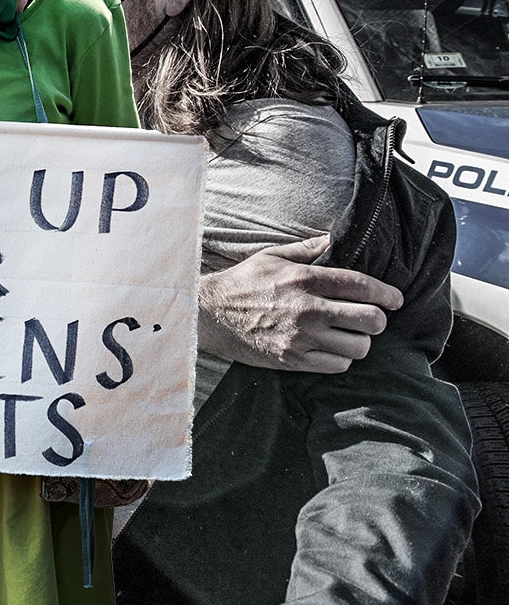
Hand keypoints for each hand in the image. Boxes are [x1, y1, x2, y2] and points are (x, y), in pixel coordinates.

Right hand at [198, 234, 402, 372]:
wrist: (209, 314)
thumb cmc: (243, 282)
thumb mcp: (273, 257)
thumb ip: (308, 249)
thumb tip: (334, 239)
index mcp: (304, 279)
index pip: (362, 286)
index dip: (387, 294)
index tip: (395, 299)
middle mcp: (307, 309)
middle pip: (370, 320)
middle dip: (377, 319)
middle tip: (369, 317)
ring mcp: (301, 338)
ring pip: (358, 347)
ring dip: (358, 340)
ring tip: (347, 334)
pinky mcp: (293, 360)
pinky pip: (338, 365)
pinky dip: (340, 358)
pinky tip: (329, 348)